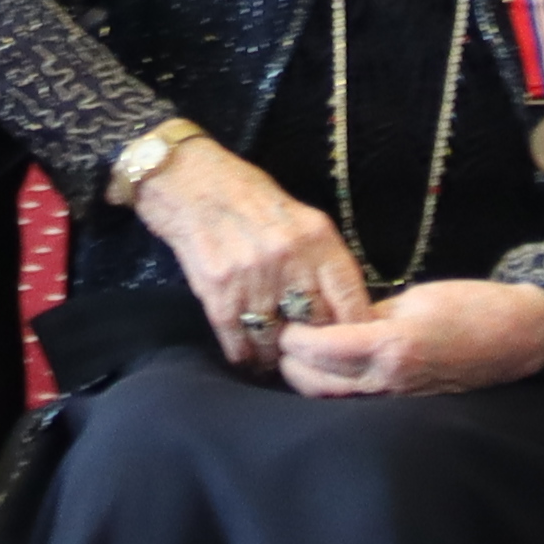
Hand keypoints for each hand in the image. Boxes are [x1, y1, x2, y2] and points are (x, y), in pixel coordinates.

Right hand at [137, 139, 377, 372]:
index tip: (353, 347)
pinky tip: (249, 356)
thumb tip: (343, 309)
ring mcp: (253, 280)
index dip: (355, 332)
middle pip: (316, 327)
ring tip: (277, 359)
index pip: (351, 300)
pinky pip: (240, 343)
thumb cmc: (247, 197)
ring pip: (277, 341)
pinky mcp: (219, 295)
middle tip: (312, 357)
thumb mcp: (299, 217)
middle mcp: (289, 260)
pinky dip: (246, 356)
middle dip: (315, 347)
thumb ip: (322, 260)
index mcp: (317, 239)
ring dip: (277, 356)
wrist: (188, 183)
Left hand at [278, 275, 543, 399]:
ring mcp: (396, 399)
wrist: (519, 339)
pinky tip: (327, 371)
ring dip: (307, 379)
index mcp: (391, 347)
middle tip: (282, 337)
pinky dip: (334, 388)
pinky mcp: (404, 405)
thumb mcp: (415, 298)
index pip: (320, 349)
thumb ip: (370, 313)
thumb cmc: (473, 308)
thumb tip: (333, 320)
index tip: (286, 321)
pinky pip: (356, 401)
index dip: (295, 336)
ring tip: (296, 356)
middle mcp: (389, 381)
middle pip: (316, 382)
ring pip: (332, 398)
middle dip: (291, 362)